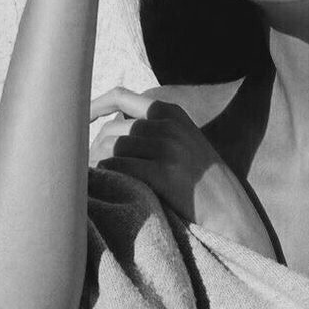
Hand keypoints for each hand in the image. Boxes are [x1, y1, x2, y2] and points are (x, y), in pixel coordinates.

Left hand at [89, 87, 276, 259]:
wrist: (231, 211)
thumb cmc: (202, 184)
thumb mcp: (185, 143)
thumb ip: (156, 130)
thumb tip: (107, 129)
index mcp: (172, 114)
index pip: (122, 97)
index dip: (94, 104)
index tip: (77, 118)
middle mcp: (169, 125)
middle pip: (111, 130)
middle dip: (92, 151)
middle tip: (86, 174)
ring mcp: (168, 148)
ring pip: (111, 149)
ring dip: (96, 167)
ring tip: (94, 185)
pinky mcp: (165, 173)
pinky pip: (119, 169)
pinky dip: (106, 180)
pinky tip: (106, 191)